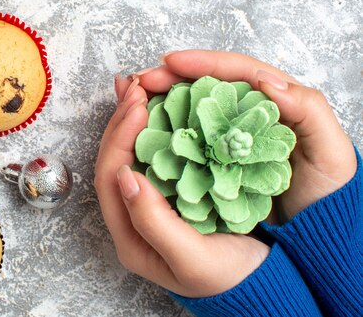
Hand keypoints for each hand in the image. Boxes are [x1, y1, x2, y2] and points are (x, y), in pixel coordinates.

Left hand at [94, 75, 268, 297]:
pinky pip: (157, 154)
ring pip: (134, 154)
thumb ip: (153, 222)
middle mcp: (134, 217)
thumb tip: (124, 176)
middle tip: (135, 84)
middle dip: (123, 120)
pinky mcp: (172, 192)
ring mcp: (152, 202)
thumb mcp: (192, 258)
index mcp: (130, 235)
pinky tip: (162, 105)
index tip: (138, 105)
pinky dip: (157, 127)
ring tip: (140, 86)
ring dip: (135, 119)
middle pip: (116, 160)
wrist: (262, 286)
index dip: (120, 137)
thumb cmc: (229, 279)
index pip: (110, 178)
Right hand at [138, 50, 356, 221]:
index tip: (170, 61)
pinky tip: (142, 131)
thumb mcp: (329, 150)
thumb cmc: (327, 190)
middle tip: (139, 81)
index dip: (200, 62)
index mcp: (272, 102)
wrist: (317, 234)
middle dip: (169, 78)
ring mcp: (227, 139)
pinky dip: (163, 133)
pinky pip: (186, 141)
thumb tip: (266, 81)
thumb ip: (307, 110)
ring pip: (189, 111)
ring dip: (159, 102)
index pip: (234, 72)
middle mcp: (245, 116)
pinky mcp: (214, 162)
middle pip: (203, 86)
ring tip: (132, 98)